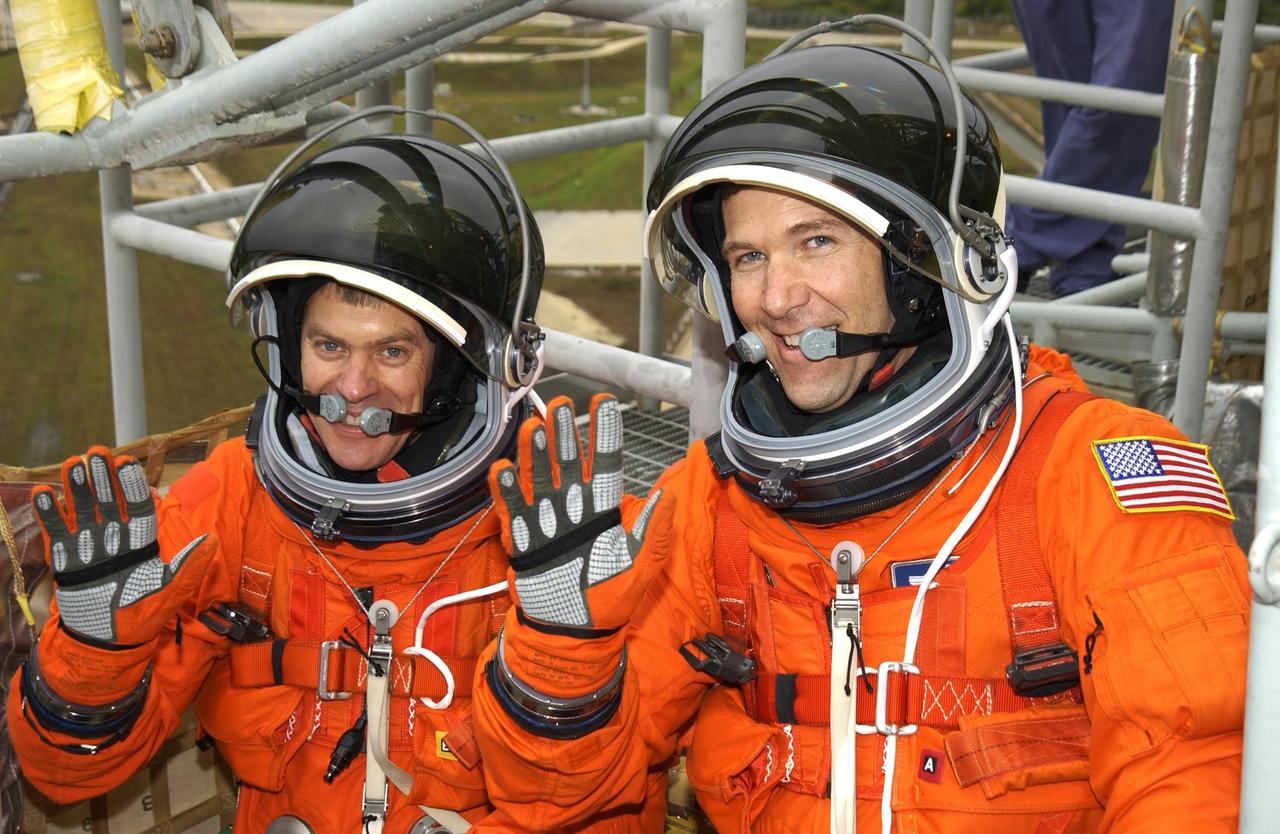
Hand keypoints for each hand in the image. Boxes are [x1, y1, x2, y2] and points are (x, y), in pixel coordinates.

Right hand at [31, 446, 213, 647]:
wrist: (104, 644)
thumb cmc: (141, 618)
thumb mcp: (169, 592)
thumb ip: (189, 566)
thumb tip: (213, 539)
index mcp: (141, 544)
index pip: (137, 508)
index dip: (132, 486)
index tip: (127, 462)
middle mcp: (115, 540)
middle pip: (108, 502)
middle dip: (103, 478)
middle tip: (96, 450)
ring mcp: (88, 548)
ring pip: (82, 511)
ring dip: (77, 488)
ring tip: (72, 463)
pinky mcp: (65, 560)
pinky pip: (57, 533)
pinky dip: (50, 514)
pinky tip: (44, 493)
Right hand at [489, 394, 673, 632]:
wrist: (573, 632)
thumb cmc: (610, 599)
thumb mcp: (640, 567)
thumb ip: (652, 533)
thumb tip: (669, 499)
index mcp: (604, 511)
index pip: (604, 464)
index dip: (603, 434)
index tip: (603, 402)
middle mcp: (573, 510)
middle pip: (567, 463)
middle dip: (563, 434)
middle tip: (559, 404)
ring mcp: (546, 523)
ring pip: (539, 479)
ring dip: (534, 454)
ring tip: (533, 428)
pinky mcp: (523, 541)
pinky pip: (513, 511)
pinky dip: (507, 491)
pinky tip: (502, 468)